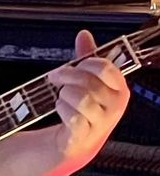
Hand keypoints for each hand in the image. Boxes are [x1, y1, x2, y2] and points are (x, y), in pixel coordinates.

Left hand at [48, 29, 129, 165]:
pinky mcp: (84, 135)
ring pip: (80, 98)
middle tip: (56, 77)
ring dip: (64, 94)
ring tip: (62, 97)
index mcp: (119, 89)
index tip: (74, 66)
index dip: (85, 64)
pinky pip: (72, 117)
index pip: (105, 67)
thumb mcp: (88, 81)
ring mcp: (101, 122)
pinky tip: (61, 109)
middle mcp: (114, 106)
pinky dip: (61, 109)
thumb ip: (87, 58)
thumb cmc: (83, 109)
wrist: (75, 140)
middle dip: (67, 76)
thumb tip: (83, 34)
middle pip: (89, 82)